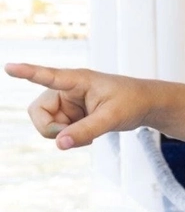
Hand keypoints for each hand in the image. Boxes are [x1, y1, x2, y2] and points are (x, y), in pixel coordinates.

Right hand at [4, 63, 147, 147]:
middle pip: (39, 113)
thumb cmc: (132, 102)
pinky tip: (88, 133)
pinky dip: (71, 137)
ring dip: (64, 134)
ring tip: (90, 131)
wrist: (145, 105)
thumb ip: (87, 131)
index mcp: (77, 80)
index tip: (8, 67)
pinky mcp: (70, 114)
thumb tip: (60, 144)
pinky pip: (59, 131)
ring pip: (47, 125)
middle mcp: (66, 90)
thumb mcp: (112, 118)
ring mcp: (66, 103)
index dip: (27, 72)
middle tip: (75, 135)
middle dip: (53, 129)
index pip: (48, 76)